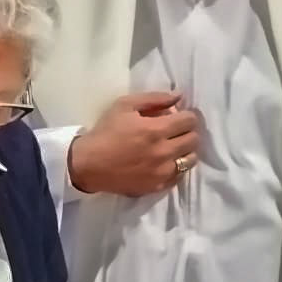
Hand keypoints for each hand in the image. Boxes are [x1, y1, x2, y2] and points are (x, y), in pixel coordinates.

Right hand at [67, 91, 199, 196]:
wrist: (88, 165)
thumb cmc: (105, 132)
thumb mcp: (124, 105)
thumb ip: (154, 98)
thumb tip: (179, 96)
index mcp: (156, 129)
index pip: (190, 120)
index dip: (186, 116)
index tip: (178, 117)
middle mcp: (164, 151)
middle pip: (194, 139)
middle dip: (187, 131)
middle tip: (175, 131)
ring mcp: (162, 171)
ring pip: (191, 159)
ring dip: (185, 150)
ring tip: (172, 148)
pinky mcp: (157, 186)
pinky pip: (180, 176)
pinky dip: (176, 167)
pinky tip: (165, 162)